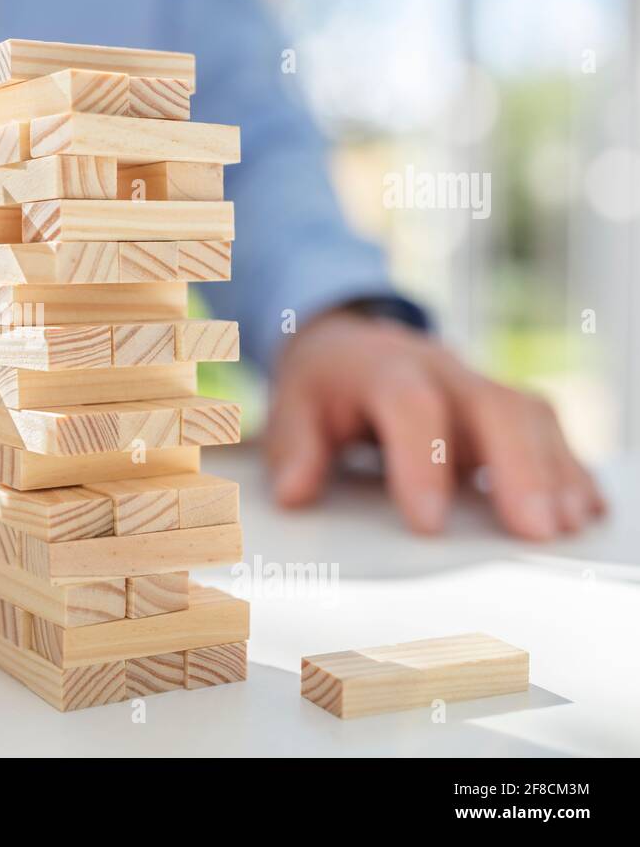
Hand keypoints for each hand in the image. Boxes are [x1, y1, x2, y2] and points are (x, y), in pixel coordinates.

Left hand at [265, 309, 605, 538]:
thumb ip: (295, 449)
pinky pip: (547, 428)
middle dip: (519, 468)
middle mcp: (442, 370)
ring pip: (530, 415)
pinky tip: (584, 510)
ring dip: (554, 472)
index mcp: (383, 367)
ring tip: (567, 528)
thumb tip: (294, 494)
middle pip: (494, 405)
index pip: (411, 405)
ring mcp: (478, 385)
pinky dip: (569, 468)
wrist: (349, 342)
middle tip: (533, 531)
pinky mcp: (502, 406)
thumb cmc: (323, 384)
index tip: (427, 525)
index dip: (422, 462)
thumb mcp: (291, 406)